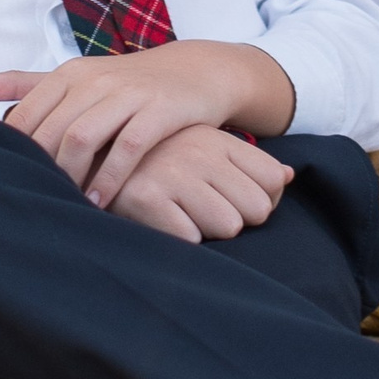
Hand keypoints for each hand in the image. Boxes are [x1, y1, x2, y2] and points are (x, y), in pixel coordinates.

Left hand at [0, 37, 294, 207]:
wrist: (197, 71)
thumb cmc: (127, 81)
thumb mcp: (76, 76)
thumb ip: (22, 82)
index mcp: (69, 73)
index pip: (27, 115)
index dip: (15, 153)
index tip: (9, 183)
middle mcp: (94, 80)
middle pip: (51, 130)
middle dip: (40, 170)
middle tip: (34, 203)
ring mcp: (128, 94)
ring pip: (83, 137)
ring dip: (70, 176)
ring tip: (65, 205)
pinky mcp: (160, 110)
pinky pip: (128, 148)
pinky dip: (111, 178)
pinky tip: (101, 203)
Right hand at [105, 122, 294, 242]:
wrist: (88, 153)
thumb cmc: (155, 158)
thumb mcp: (203, 146)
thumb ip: (245, 162)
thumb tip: (290, 176)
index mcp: (218, 140)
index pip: (274, 179)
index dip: (260, 199)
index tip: (232, 200)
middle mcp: (201, 153)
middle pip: (257, 209)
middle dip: (235, 219)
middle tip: (201, 210)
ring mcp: (174, 175)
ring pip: (228, 227)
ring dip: (206, 230)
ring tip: (180, 214)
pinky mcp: (147, 199)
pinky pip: (190, 239)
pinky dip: (177, 239)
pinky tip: (160, 222)